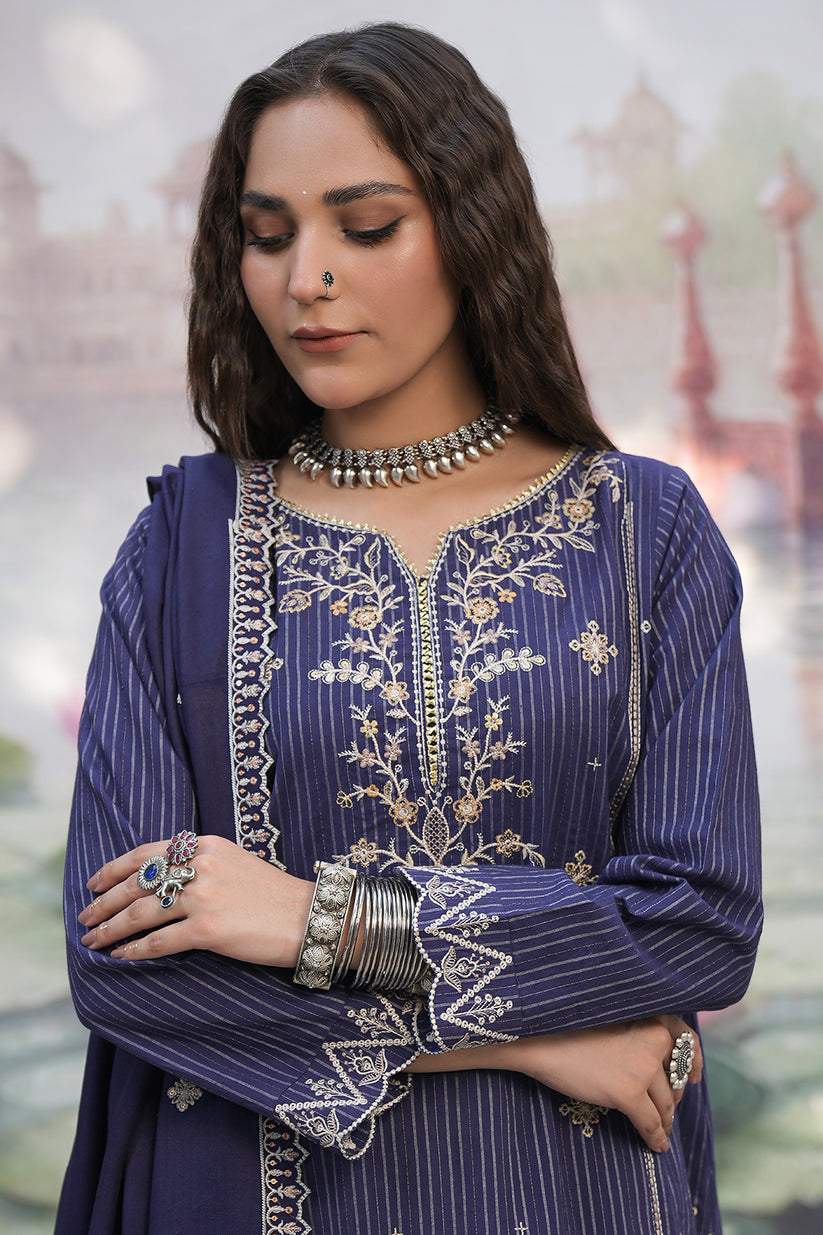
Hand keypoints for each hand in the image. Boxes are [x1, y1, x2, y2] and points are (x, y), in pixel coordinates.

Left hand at [78, 837, 314, 966]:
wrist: (307, 916)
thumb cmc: (272, 894)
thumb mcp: (233, 862)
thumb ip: (198, 863)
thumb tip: (157, 880)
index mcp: (205, 844)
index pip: (146, 854)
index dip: (113, 870)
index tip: (94, 884)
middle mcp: (201, 865)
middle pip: (136, 884)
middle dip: (104, 903)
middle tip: (84, 918)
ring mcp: (203, 897)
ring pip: (141, 914)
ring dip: (110, 930)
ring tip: (93, 940)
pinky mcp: (208, 929)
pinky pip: (159, 942)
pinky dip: (136, 951)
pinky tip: (122, 956)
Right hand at [407, 1015, 701, 1152]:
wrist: (537, 1038)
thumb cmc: (565, 1025)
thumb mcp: (609, 1017)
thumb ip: (635, 1032)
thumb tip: (654, 1062)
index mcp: (649, 1017)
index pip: (686, 1039)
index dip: (694, 1061)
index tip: (695, 1077)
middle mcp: (653, 1040)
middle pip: (675, 1078)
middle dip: (672, 1095)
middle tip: (666, 1108)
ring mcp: (643, 1068)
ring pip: (665, 1104)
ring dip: (664, 1120)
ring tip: (659, 1130)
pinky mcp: (629, 1093)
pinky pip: (652, 1123)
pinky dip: (656, 1137)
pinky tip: (656, 1146)